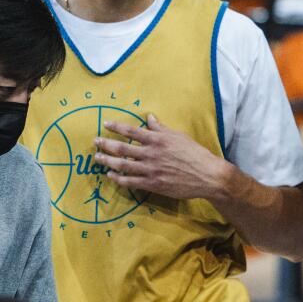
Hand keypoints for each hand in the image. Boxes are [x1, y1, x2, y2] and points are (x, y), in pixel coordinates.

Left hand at [90, 114, 228, 203]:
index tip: (105, 124)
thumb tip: (149, 117)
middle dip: (106, 144)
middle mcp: (151, 153)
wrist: (207, 175)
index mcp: (158, 139)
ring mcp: (151, 169)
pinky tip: (110, 176)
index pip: (132, 131)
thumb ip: (161, 128)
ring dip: (108, 161)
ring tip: (97, 158)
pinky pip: (131, 182)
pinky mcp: (153, 184)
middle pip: (122, 148)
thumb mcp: (178, 136)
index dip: (116, 127)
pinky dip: (118, 179)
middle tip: (95, 142)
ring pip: (123, 165)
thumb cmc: (194, 153)